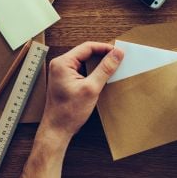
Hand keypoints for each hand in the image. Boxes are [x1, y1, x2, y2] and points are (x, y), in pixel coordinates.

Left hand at [20, 42, 123, 177]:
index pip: (87, 47)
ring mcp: (62, 73)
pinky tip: (103, 77)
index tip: (119, 52)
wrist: (57, 130)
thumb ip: (105, 69)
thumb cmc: (69, 112)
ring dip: (99, 64)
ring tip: (113, 67)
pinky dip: (94, 72)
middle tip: (118, 59)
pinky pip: (83, 70)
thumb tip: (117, 53)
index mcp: (62, 63)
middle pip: (86, 53)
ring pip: (85, 62)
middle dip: (103, 55)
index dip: (105, 48)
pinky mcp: (66, 80)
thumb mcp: (91, 88)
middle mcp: (60, 65)